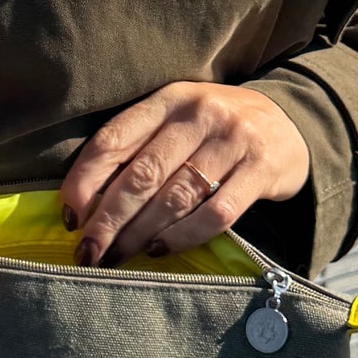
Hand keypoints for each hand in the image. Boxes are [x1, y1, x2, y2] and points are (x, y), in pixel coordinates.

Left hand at [61, 82, 310, 267]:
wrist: (287, 123)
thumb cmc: (214, 130)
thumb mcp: (176, 120)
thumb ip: (137, 147)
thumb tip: (84, 203)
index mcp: (168, 99)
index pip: (114, 139)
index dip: (85, 180)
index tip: (70, 216)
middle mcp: (199, 114)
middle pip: (142, 174)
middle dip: (108, 219)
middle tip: (87, 252)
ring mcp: (233, 140)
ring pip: (175, 196)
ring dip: (139, 234)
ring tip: (116, 258)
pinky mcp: (260, 169)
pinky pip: (216, 212)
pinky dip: (183, 236)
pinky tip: (160, 251)